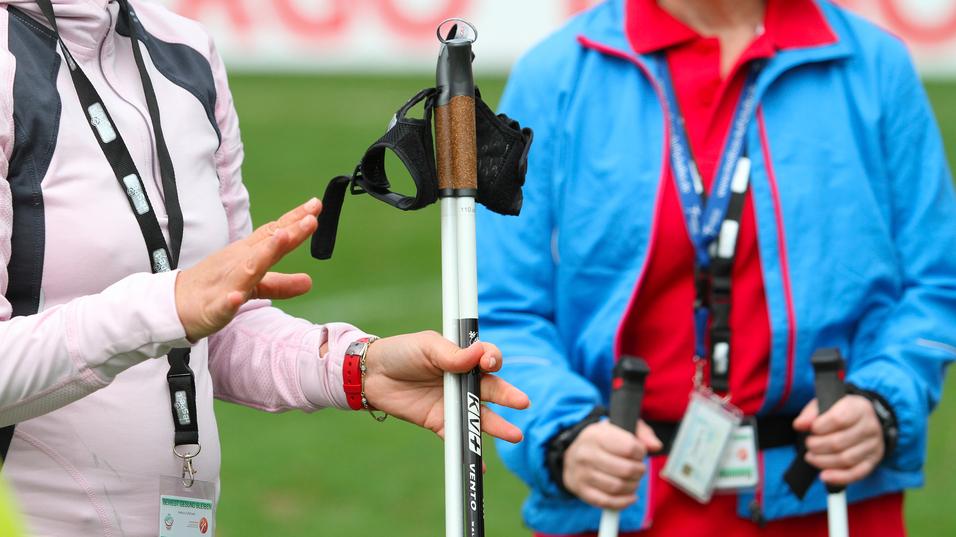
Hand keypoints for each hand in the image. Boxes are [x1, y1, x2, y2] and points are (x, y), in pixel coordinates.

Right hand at [175, 198, 320, 340]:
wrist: (176, 304)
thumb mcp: (254, 286)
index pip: (274, 233)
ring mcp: (226, 283)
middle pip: (266, 246)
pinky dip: (230, 300)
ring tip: (282, 239)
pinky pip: (222, 303)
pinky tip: (236, 298)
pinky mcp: (214, 306)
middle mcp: (239, 263)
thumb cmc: (215, 288)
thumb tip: (310, 281)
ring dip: (265, 253)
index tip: (315, 206)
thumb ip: (280, 283)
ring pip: (248, 267)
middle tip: (311, 219)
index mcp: (248, 254)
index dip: (295, 220)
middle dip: (288, 232)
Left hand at [362, 332, 529, 442]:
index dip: (492, 360)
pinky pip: (458, 437)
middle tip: (522, 402)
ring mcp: (453, 403)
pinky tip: (482, 463)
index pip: (487, 359)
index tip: (488, 363)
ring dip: (497, 426)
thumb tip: (479, 353)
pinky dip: (469, 449)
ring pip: (479, 416)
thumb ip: (452, 354)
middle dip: (507, 396)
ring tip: (514, 435)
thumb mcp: (427, 346)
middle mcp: (463, 381)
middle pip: (491, 390)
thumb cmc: (402, 352)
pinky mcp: (440, 422)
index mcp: (463, 357)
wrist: (372, 375)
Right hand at [563, 420, 661, 509]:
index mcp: (596, 435)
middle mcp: (586, 454)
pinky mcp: (582, 491)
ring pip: (618, 487)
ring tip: (633, 480)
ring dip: (633, 486)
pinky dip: (624, 502)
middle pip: (626, 470)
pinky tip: (630, 496)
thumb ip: (642, 433)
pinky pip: (607, 502)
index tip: (639, 453)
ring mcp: (582, 474)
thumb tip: (656, 446)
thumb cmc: (602, 440)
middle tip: (638, 468)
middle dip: (639, 471)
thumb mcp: (619, 427)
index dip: (641, 452)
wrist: (572, 454)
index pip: (630, 448)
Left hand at [793, 395, 883, 485]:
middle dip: (817, 446)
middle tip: (808, 444)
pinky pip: (857, 473)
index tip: (811, 429)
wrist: (864, 418)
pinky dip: (838, 477)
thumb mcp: (826, 404)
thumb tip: (799, 425)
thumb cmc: (841, 411)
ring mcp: (874, 445)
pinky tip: (823, 476)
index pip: (838, 420)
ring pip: (846, 459)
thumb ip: (811, 413)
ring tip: (810, 457)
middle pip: (839, 442)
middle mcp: (870, 427)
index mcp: (859, 408)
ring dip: (822, 461)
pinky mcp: (873, 461)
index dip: (818, 427)